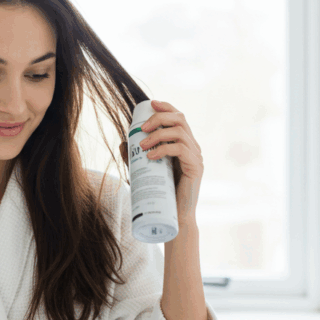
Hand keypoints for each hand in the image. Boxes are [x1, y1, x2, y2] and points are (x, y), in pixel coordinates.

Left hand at [137, 100, 203, 217]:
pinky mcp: (196, 167)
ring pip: (179, 132)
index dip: (166, 107)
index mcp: (184, 143)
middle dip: (158, 118)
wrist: (175, 215)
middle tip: (141, 128)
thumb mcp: (145, 170)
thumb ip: (136, 156)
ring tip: (142, 145)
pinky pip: (180, 149)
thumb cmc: (161, 193)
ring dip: (158, 134)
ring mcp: (196, 156)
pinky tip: (150, 156)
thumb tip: (123, 142)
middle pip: (179, 119)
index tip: (151, 103)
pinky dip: (163, 149)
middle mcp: (193, 146)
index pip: (179, 117)